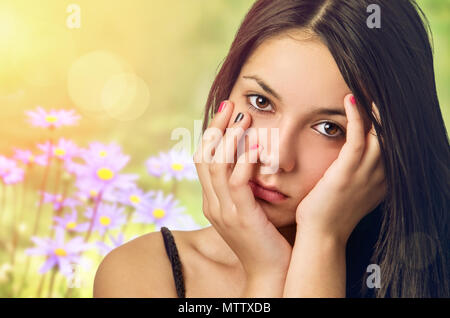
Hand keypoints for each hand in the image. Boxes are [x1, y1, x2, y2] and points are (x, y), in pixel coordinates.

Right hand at [193, 100, 291, 280]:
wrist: (271, 272)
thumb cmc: (266, 238)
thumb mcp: (250, 209)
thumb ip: (245, 186)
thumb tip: (252, 158)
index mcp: (213, 201)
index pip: (203, 159)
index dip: (212, 133)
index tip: (226, 111)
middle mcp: (212, 204)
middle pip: (205, 157)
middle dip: (216, 128)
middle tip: (231, 105)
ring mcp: (224, 211)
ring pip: (217, 166)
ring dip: (230, 139)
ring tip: (244, 118)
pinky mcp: (241, 217)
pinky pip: (237, 183)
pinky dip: (244, 161)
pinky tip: (256, 146)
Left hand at [295, 94, 386, 244]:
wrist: (322, 235)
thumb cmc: (329, 213)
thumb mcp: (352, 192)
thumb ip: (357, 175)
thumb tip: (350, 160)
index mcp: (383, 179)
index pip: (392, 142)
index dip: (388, 120)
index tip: (380, 101)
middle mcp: (380, 174)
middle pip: (391, 134)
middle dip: (385, 110)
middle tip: (377, 86)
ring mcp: (365, 173)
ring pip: (379, 132)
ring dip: (373, 107)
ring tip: (366, 86)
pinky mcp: (348, 172)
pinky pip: (358, 137)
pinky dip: (356, 116)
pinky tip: (350, 99)